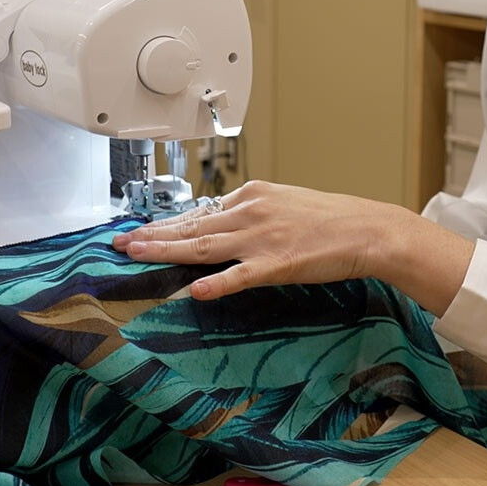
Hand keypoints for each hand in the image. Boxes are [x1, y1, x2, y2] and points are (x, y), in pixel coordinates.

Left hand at [112, 180, 474, 312]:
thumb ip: (251, 214)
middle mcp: (250, 211)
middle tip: (119, 243)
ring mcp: (261, 238)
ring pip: (203, 245)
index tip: (141, 231)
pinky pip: (239, 275)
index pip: (199, 212)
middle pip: (191, 226)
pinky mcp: (277, 263)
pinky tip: (194, 290)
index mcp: (252, 195)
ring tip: (136, 255)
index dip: (166, 224)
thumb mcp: (285, 205)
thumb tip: (221, 225)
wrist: (368, 230)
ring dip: (165, 251)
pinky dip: (216, 282)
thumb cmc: (331, 219)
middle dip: (152, 235)